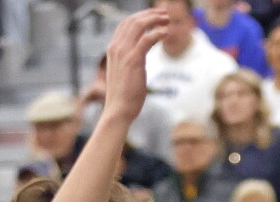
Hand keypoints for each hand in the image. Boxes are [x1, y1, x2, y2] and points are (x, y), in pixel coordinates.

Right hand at [98, 8, 170, 125]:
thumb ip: (130, 60)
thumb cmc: (123, 96)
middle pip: (132, 21)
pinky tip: (166, 32)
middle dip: (149, 14)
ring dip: (154, 20)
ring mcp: (123, 52)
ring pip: (139, 26)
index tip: (154, 16)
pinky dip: (157, 33)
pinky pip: (146, 40)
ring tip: (167, 19)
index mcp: (113, 49)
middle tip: (164, 13)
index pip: (125, 24)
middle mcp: (116, 47)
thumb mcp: (124, 73)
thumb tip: (139, 57)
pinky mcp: (133, 60)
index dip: (140, 17)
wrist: (118, 110)